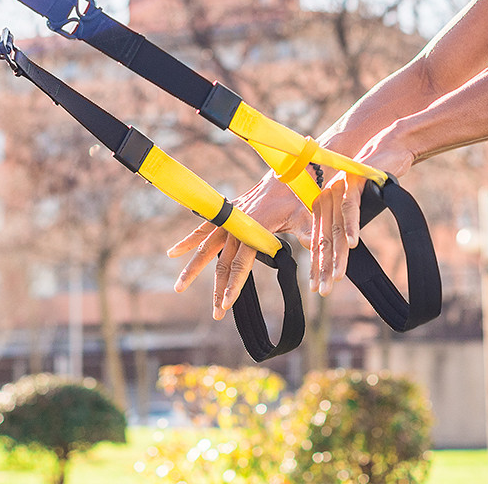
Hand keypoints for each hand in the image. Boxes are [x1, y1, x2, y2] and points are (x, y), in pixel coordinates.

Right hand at [167, 171, 312, 319]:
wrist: (288, 173)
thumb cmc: (298, 196)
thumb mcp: (305, 216)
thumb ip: (307, 234)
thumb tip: (314, 248)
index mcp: (255, 230)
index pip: (241, 264)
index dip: (233, 286)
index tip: (225, 305)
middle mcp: (239, 226)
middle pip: (223, 263)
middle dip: (218, 289)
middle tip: (216, 314)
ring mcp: (231, 219)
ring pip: (207, 248)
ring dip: (193, 268)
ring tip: (179, 287)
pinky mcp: (229, 212)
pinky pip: (205, 227)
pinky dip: (190, 239)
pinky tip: (174, 251)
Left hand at [308, 127, 414, 296]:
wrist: (389, 149)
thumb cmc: (375, 180)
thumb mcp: (358, 204)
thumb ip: (346, 223)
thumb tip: (344, 249)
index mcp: (324, 205)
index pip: (318, 240)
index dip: (317, 265)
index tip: (317, 287)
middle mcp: (327, 198)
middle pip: (324, 238)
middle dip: (323, 267)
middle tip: (323, 291)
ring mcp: (338, 189)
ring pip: (336, 227)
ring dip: (337, 254)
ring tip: (337, 276)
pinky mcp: (353, 181)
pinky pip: (351, 207)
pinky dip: (352, 225)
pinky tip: (353, 243)